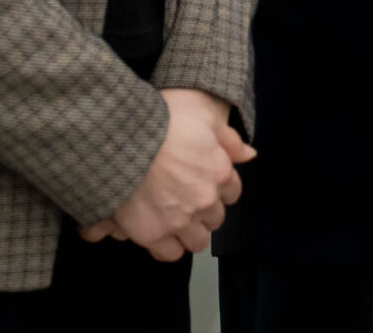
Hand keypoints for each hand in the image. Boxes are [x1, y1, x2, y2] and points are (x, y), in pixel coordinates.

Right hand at [81, 88, 254, 260]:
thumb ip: (229, 139)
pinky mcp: (155, 235)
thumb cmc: (161, 123)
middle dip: (204, 213)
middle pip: (215, 219)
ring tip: (172, 221)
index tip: (203, 187)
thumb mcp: (203, 118)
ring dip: (189, 234)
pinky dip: (167, 247)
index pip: (232, 194)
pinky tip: (158, 235)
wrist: (123, 140)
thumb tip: (249, 154)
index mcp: (220, 172)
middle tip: (185, 203)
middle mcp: (205, 200)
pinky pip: (171, 254)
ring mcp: (181, 220)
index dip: (217, 191)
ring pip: (198, 241)